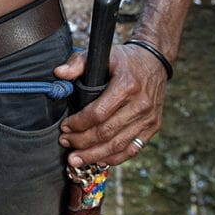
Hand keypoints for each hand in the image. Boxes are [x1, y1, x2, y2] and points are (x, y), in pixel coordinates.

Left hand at [54, 42, 167, 167]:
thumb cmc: (125, 60)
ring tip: (76, 159)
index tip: (64, 126)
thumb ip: (78, 62)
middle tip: (65, 143)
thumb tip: (59, 73)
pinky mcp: (153, 126)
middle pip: (107, 133)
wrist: (155, 61)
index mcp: (127, 85)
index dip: (79, 123)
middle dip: (82, 142)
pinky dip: (114, 158)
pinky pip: (133, 149)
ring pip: (119, 145)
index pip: (98, 113)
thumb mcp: (102, 54)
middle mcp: (141, 104)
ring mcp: (149, 118)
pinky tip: (97, 160)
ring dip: (94, 155)